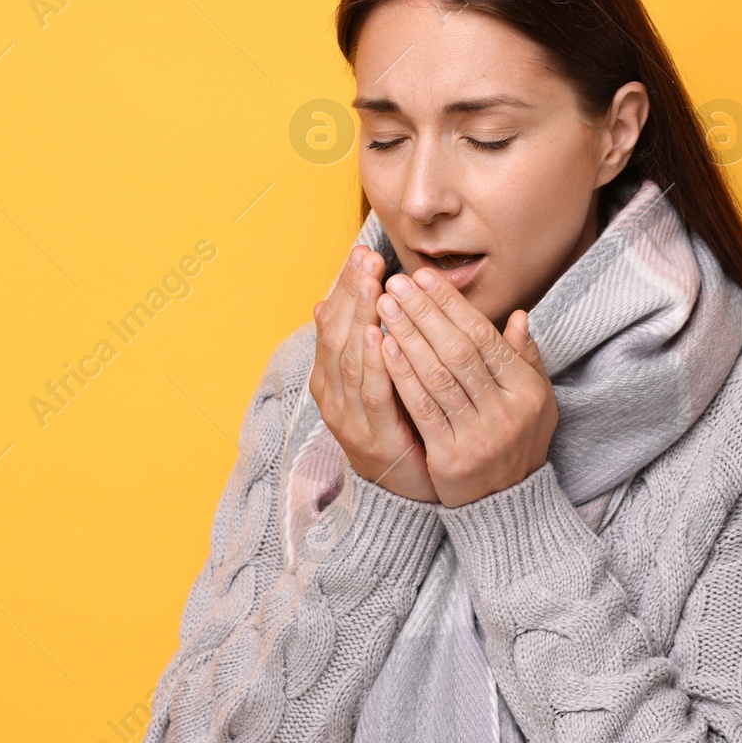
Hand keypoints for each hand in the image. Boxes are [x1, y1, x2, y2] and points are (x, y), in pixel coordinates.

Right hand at [309, 244, 439, 502]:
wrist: (409, 488)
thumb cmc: (402, 422)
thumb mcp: (383, 376)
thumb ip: (368, 338)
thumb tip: (338, 296)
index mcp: (332, 374)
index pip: (333, 320)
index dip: (345, 286)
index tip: (361, 254)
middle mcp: (332, 393)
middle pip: (336, 333)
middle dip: (351, 293)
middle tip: (366, 259)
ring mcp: (348, 417)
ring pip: (348, 359)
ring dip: (360, 319)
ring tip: (371, 286)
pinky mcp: (371, 438)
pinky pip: (370, 395)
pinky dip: (373, 364)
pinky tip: (378, 337)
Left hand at [373, 266, 556, 506]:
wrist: (506, 505)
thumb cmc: (516, 442)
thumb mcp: (535, 402)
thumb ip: (525, 359)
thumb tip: (519, 316)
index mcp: (527, 391)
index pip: (485, 337)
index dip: (452, 305)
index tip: (425, 278)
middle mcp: (506, 411)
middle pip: (459, 351)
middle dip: (424, 313)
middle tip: (396, 283)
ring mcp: (479, 436)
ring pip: (437, 376)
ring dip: (407, 336)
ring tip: (384, 306)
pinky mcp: (451, 457)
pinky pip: (422, 408)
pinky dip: (402, 375)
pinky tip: (383, 348)